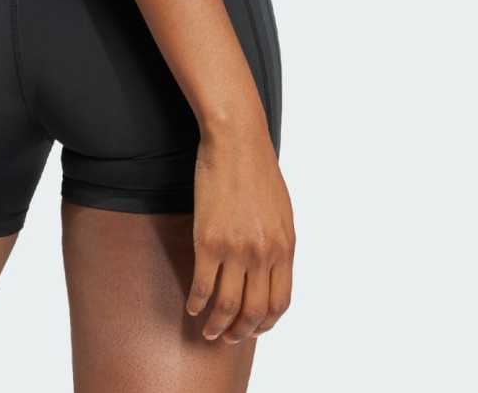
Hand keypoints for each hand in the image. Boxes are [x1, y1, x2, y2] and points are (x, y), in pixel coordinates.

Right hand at [186, 113, 294, 342]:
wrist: (236, 140)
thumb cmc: (257, 169)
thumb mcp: (281, 211)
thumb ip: (279, 243)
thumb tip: (272, 269)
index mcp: (285, 247)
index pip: (279, 303)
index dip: (265, 323)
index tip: (253, 328)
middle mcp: (264, 254)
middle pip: (254, 312)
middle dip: (241, 332)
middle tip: (228, 338)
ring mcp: (237, 249)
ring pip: (228, 306)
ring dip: (217, 326)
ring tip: (208, 331)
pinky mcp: (209, 240)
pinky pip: (203, 285)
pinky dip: (197, 302)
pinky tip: (192, 306)